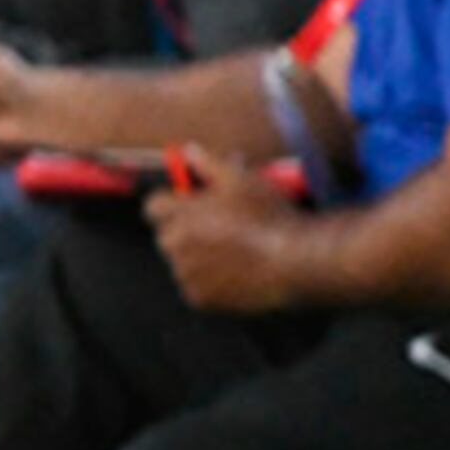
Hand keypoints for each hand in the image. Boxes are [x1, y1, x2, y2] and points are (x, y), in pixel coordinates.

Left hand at [148, 145, 313, 311]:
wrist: (296, 261)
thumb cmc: (270, 217)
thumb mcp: (241, 179)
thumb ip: (209, 164)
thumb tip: (190, 151)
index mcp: (181, 215)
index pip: (153, 206)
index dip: (172, 203)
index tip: (190, 204)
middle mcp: (177, 245)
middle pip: (167, 235)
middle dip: (186, 231)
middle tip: (218, 229)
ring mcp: (187, 274)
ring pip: (183, 263)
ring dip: (199, 257)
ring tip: (234, 252)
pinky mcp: (200, 299)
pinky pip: (196, 287)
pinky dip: (210, 282)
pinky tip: (236, 273)